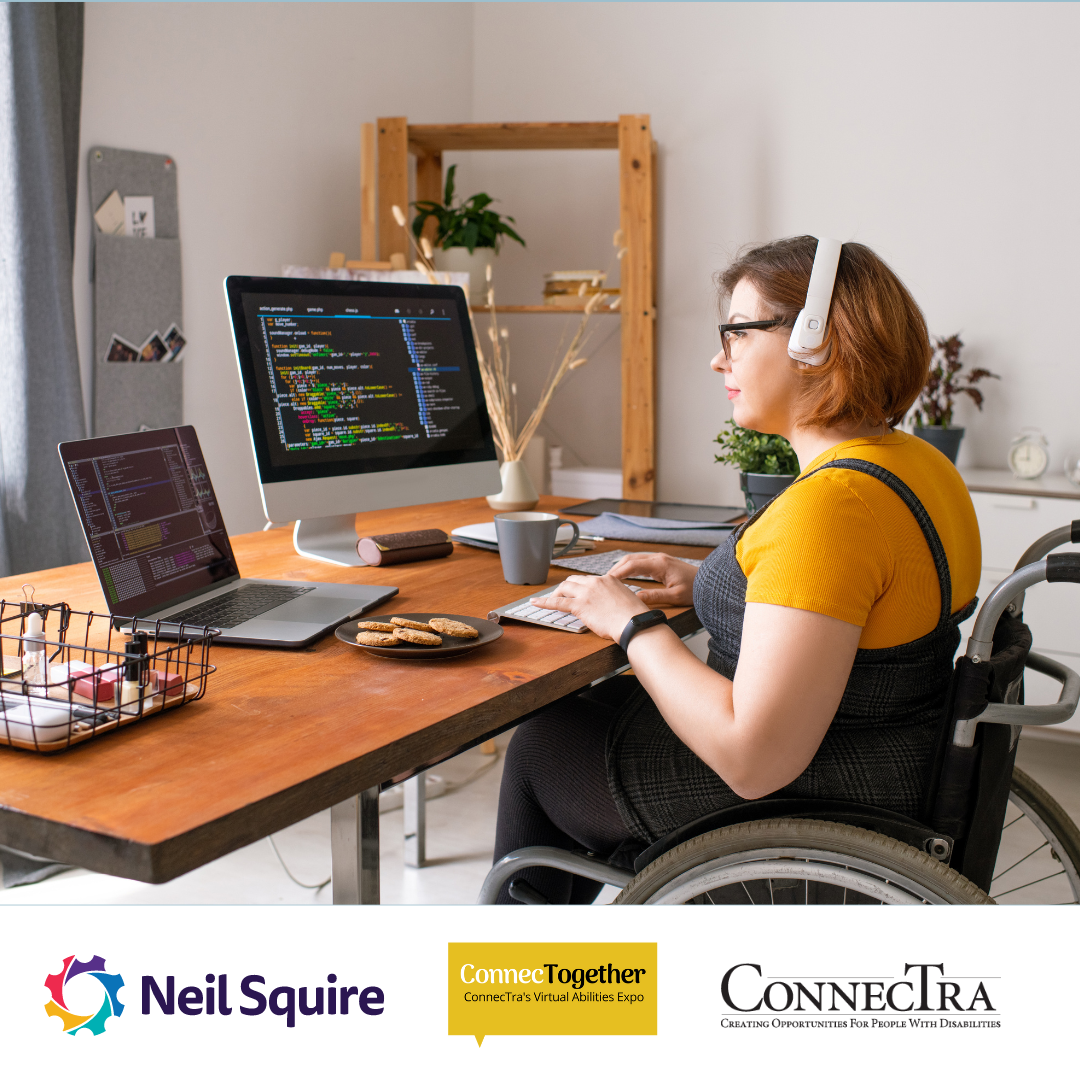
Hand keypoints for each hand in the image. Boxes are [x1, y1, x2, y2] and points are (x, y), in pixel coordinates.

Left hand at [532, 573, 649, 640]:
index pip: (588, 580)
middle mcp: (596, 582)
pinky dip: (544, 602)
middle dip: (566, 588)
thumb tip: (610, 606)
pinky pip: (558, 602)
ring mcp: (586, 592)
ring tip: (551, 601)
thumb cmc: (634, 617)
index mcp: (608, 579)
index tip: (578, 593)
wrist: (634, 623)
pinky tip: (535, 602)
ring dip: (556, 594)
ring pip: (564, 587)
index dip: (581, 587)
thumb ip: (614, 598)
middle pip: (573, 580)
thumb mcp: (626, 600)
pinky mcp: (580, 605)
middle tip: (562, 596)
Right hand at [607, 552, 697, 606]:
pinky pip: (641, 562)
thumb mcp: (675, 597)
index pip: (632, 564)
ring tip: (611, 579)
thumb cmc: (696, 589)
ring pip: (634, 559)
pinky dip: (630, 568)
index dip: (618, 572)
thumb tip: (635, 598)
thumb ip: (654, 597)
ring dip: (622, 567)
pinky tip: (625, 576)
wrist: (709, 583)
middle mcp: (658, 558)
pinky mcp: (661, 563)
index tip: (607, 580)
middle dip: (616, 568)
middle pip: (630, 559)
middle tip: (604, 580)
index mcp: (660, 564)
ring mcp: (659, 559)